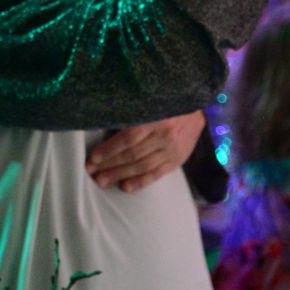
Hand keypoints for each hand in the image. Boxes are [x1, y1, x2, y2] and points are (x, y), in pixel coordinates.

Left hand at [86, 110, 205, 192]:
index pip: (128, 138)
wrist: (198, 109)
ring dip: (120, 175)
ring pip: (142, 166)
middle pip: (133, 154)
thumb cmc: (166, 103)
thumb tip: (102, 125)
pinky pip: (157, 174)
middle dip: (110, 165)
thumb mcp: (149, 102)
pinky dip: (140, 182)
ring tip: (102, 181)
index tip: (93, 157)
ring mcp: (172, 150)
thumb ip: (130, 114)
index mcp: (156, 118)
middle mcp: (164, 136)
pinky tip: (125, 187)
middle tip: (91, 172)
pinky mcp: (177, 160)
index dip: (109, 149)